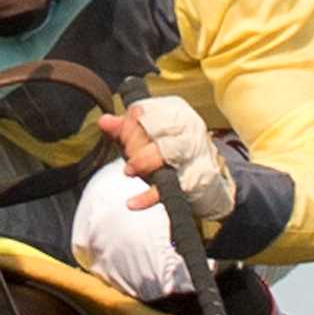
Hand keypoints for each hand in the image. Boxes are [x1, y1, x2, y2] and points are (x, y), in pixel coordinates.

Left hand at [107, 97, 233, 223]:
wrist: (209, 184)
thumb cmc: (173, 156)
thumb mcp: (149, 139)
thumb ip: (126, 129)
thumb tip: (104, 121)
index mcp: (176, 114)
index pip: (145, 111)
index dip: (129, 126)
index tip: (122, 139)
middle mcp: (189, 130)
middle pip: (154, 130)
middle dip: (133, 145)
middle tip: (128, 159)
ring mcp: (193, 155)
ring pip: (162, 153)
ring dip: (141, 163)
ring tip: (130, 171)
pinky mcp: (193, 181)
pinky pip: (168, 187)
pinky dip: (147, 197)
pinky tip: (132, 203)